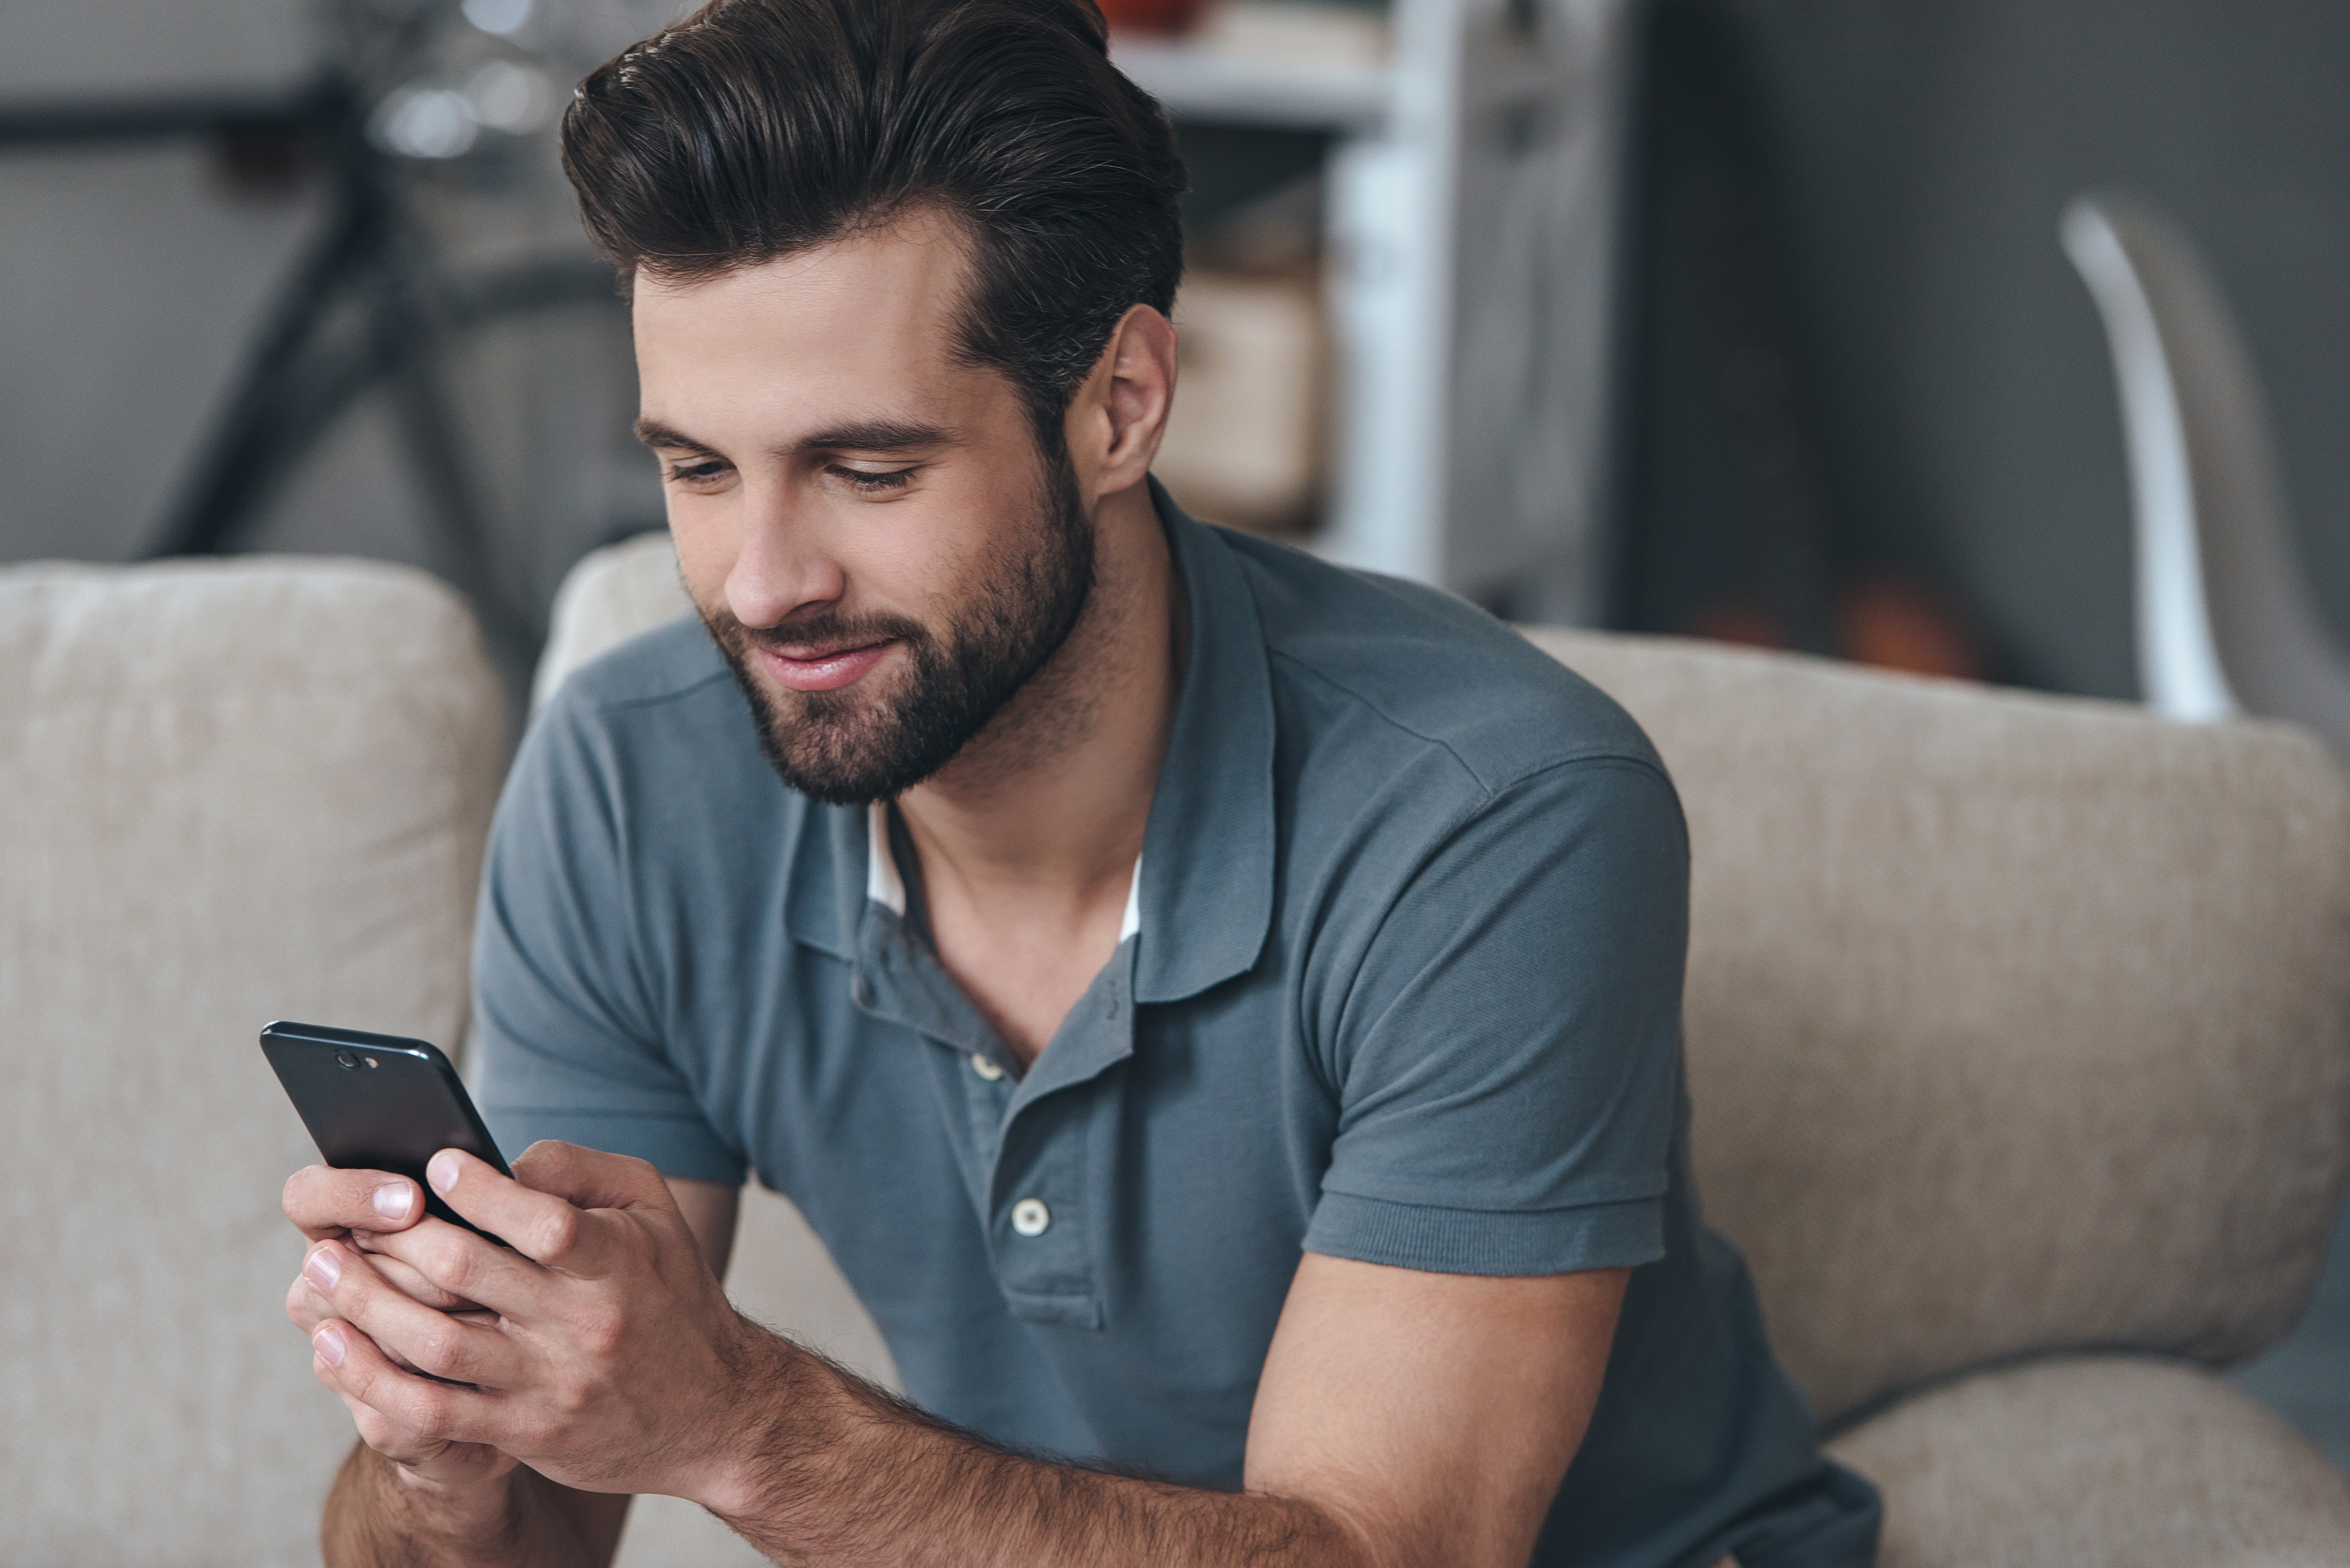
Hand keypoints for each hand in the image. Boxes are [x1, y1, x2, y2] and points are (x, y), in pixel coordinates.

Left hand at [293, 1140, 777, 1503]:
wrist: (715, 1412)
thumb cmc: (670, 1293)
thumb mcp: (654, 1212)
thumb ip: (582, 1170)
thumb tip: (502, 1159)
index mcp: (618, 1262)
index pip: (542, 1220)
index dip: (480, 1188)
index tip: (435, 1163)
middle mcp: (584, 1324)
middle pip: (466, 1273)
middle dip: (394, 1237)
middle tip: (348, 1216)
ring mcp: (550, 1384)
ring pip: (435, 1344)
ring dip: (364, 1302)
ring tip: (320, 1268)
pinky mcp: (525, 1433)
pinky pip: (431, 1411)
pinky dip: (371, 1379)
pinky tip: (335, 1347)